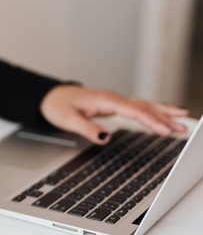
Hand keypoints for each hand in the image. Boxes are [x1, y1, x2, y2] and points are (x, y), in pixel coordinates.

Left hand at [40, 85, 188, 144]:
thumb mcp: (68, 120)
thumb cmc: (57, 106)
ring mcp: (114, 101)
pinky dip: (152, 111)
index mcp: (105, 100)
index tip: (165, 130)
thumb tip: (105, 138)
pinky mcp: (113, 105)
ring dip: (163, 113)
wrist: (50, 96)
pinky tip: (164, 114)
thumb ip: (87, 128)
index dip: (151, 121)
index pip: (133, 111)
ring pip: (143, 106)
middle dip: (165, 117)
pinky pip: (137, 107)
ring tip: (183, 118)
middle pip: (144, 107)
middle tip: (184, 127)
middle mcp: (113, 99)